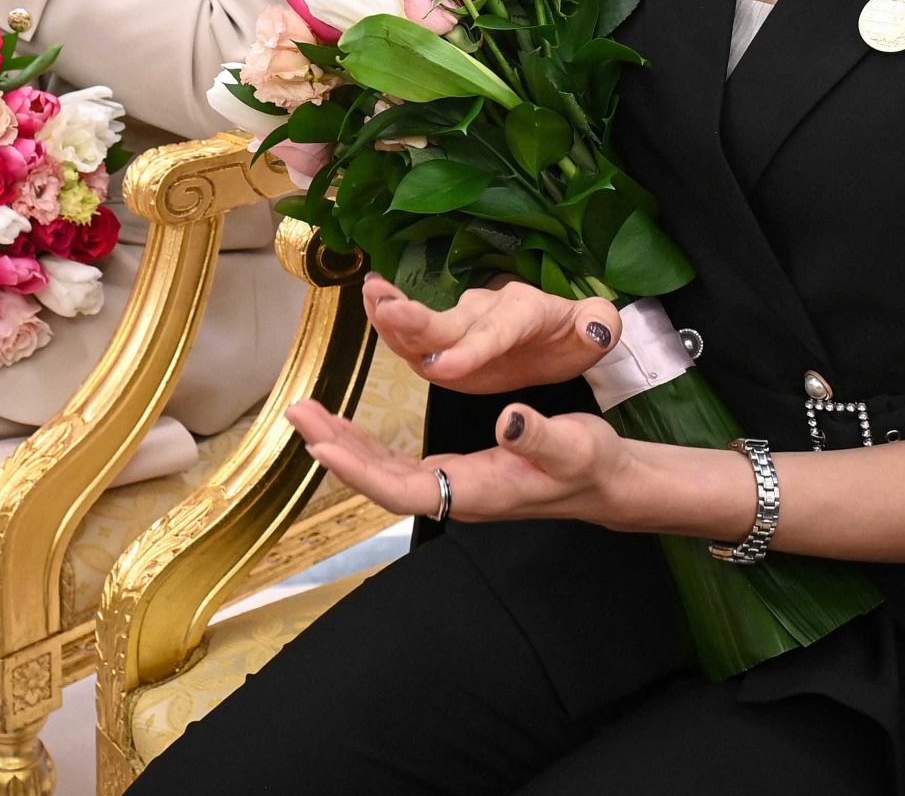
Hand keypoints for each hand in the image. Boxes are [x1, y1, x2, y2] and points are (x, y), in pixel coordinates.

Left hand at [287, 396, 633, 527]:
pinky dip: (367, 444)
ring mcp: (454, 485)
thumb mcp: (575, 445)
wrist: (607, 481)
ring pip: (385, 471)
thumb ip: (542, 436)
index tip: (321, 446)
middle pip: (381, 480)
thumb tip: (509, 420)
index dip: (359, 470)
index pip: (402, 488)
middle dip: (336, 449)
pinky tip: (346, 429)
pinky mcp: (456, 472)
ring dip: (345, 444)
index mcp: (477, 493)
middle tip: (297, 411)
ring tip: (308, 414)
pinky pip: (399, 463)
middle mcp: (457, 494)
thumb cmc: (592, 464)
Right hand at [363, 275, 624, 395]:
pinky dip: (388, 326)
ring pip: (426, 326)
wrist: (555, 336)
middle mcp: (487, 310)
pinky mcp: (443, 341)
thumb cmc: (574, 337)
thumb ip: (599, 325)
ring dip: (395, 317)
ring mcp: (461, 322)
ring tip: (370, 299)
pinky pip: (414, 337)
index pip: (497, 332)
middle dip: (419, 321)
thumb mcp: (597, 331)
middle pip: (451, 322)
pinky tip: (368, 308)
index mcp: (525, 314)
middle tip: (390, 311)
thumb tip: (595, 328)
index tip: (445, 366)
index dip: (472, 349)